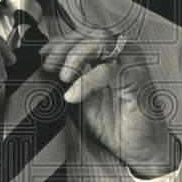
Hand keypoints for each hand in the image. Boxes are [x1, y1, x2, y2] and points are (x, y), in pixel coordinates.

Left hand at [40, 28, 179, 177]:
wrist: (138, 147)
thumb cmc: (114, 123)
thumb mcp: (81, 98)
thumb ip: (68, 79)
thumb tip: (44, 68)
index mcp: (108, 57)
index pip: (84, 35)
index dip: (61, 42)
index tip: (43, 55)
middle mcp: (122, 56)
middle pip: (92, 33)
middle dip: (66, 46)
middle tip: (50, 65)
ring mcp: (131, 65)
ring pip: (103, 42)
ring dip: (77, 55)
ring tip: (62, 76)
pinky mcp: (138, 80)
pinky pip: (111, 70)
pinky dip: (88, 80)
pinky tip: (73, 95)